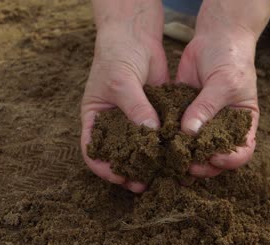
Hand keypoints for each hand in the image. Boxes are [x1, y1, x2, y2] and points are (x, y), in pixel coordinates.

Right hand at [80, 25, 168, 192]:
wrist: (135, 36)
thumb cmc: (117, 56)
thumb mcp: (120, 81)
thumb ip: (134, 107)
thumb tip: (151, 133)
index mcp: (95, 119)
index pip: (92, 150)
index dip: (103, 167)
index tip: (119, 176)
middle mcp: (114, 124)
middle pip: (118, 155)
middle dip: (129, 171)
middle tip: (143, 184)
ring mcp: (135, 120)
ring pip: (141, 148)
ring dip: (150, 163)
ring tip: (162, 176)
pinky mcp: (154, 114)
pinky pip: (159, 134)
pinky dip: (165, 146)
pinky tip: (176, 155)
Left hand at [176, 31, 258, 177]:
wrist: (217, 36)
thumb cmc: (231, 59)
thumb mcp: (224, 83)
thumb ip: (207, 107)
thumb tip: (189, 132)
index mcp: (243, 124)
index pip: (242, 151)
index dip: (230, 160)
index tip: (214, 157)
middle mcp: (223, 128)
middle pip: (215, 156)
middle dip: (202, 163)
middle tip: (186, 165)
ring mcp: (203, 122)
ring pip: (194, 147)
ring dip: (183, 155)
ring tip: (170, 158)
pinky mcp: (184, 113)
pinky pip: (177, 130)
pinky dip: (169, 137)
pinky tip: (158, 141)